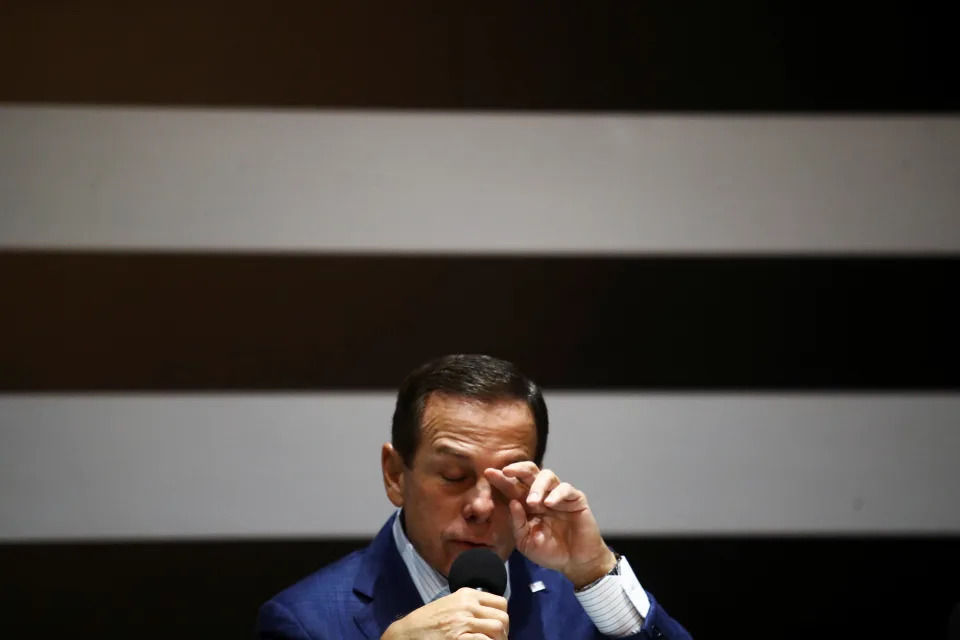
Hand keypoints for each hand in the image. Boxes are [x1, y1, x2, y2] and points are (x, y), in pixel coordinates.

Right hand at [382, 588, 508, 639]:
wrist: (408, 633)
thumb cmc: (428, 621)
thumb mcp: (451, 604)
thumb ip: (470, 606)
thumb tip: (490, 616)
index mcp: (467, 594)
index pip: (501, 603)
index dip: (503, 618)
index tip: (498, 629)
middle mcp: (467, 605)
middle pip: (503, 618)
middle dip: (504, 633)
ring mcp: (463, 622)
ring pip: (498, 629)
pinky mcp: (458, 638)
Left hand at [484, 463, 616, 588]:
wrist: (575, 563)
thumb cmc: (550, 552)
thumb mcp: (526, 542)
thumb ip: (518, 524)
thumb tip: (513, 503)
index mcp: (527, 504)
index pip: (513, 486)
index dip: (501, 479)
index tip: (488, 473)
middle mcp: (542, 495)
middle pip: (530, 472)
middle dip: (517, 468)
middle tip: (506, 471)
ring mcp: (559, 496)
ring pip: (547, 476)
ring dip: (537, 485)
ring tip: (532, 502)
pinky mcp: (576, 499)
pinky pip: (566, 489)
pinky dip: (557, 494)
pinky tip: (549, 503)